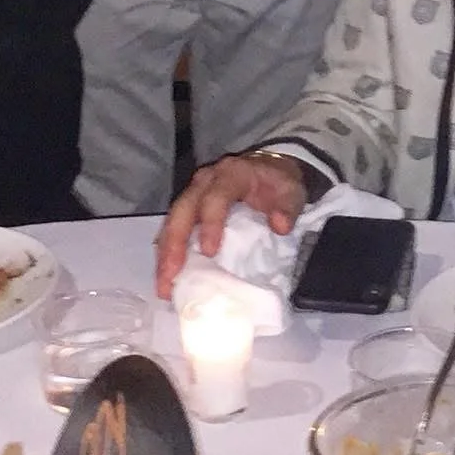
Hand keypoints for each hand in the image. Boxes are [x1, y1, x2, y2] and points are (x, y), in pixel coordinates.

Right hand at [153, 153, 309, 297]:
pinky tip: (167, 277)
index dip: (210, 223)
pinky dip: (167, 252)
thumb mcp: (291, 191)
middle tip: (170, 276)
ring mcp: (193, 193)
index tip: (209, 252)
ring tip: (164, 285)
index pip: (215, 197)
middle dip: (174, 244)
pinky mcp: (188, 207)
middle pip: (182, 210)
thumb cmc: (277, 184)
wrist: (269, 170)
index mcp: (231, 174)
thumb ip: (288, 207)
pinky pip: (172, 228)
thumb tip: (280, 226)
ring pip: (171, 221)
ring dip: (165, 253)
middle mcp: (206, 181)